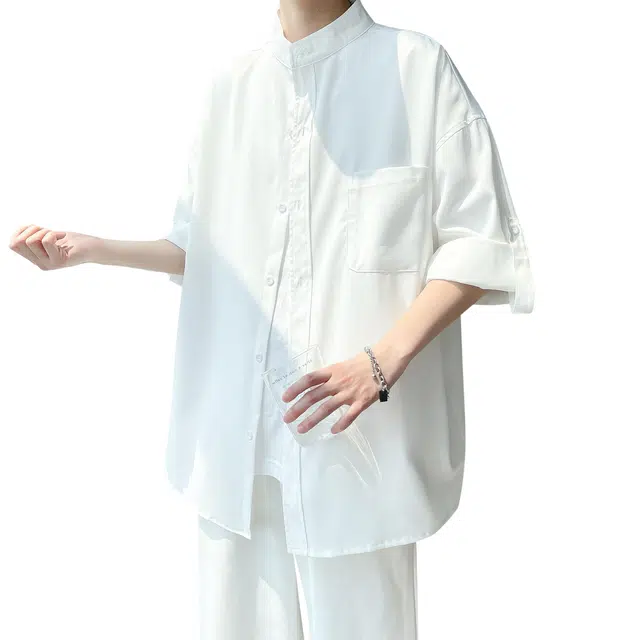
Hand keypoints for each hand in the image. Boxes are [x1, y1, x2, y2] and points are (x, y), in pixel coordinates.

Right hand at [8, 224, 100, 269]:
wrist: (94, 248)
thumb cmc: (73, 241)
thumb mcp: (49, 237)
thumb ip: (34, 237)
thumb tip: (19, 233)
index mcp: (36, 258)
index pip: (13, 244)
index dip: (21, 231)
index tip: (36, 228)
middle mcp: (40, 264)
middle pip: (19, 242)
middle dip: (32, 229)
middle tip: (48, 231)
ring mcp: (49, 264)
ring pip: (31, 241)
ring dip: (44, 231)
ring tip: (57, 235)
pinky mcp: (59, 261)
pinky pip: (47, 241)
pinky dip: (54, 234)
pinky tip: (63, 238)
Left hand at [281, 346, 406, 434]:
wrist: (386, 360)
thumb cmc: (365, 361)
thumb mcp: (343, 365)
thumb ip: (331, 376)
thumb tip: (317, 386)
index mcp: (332, 371)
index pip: (309, 379)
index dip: (295, 388)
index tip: (285, 398)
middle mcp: (338, 381)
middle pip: (314, 395)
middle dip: (298, 408)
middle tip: (287, 418)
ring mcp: (350, 392)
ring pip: (327, 408)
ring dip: (312, 419)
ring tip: (301, 429)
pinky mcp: (363, 401)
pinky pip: (350, 415)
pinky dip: (341, 424)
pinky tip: (333, 431)